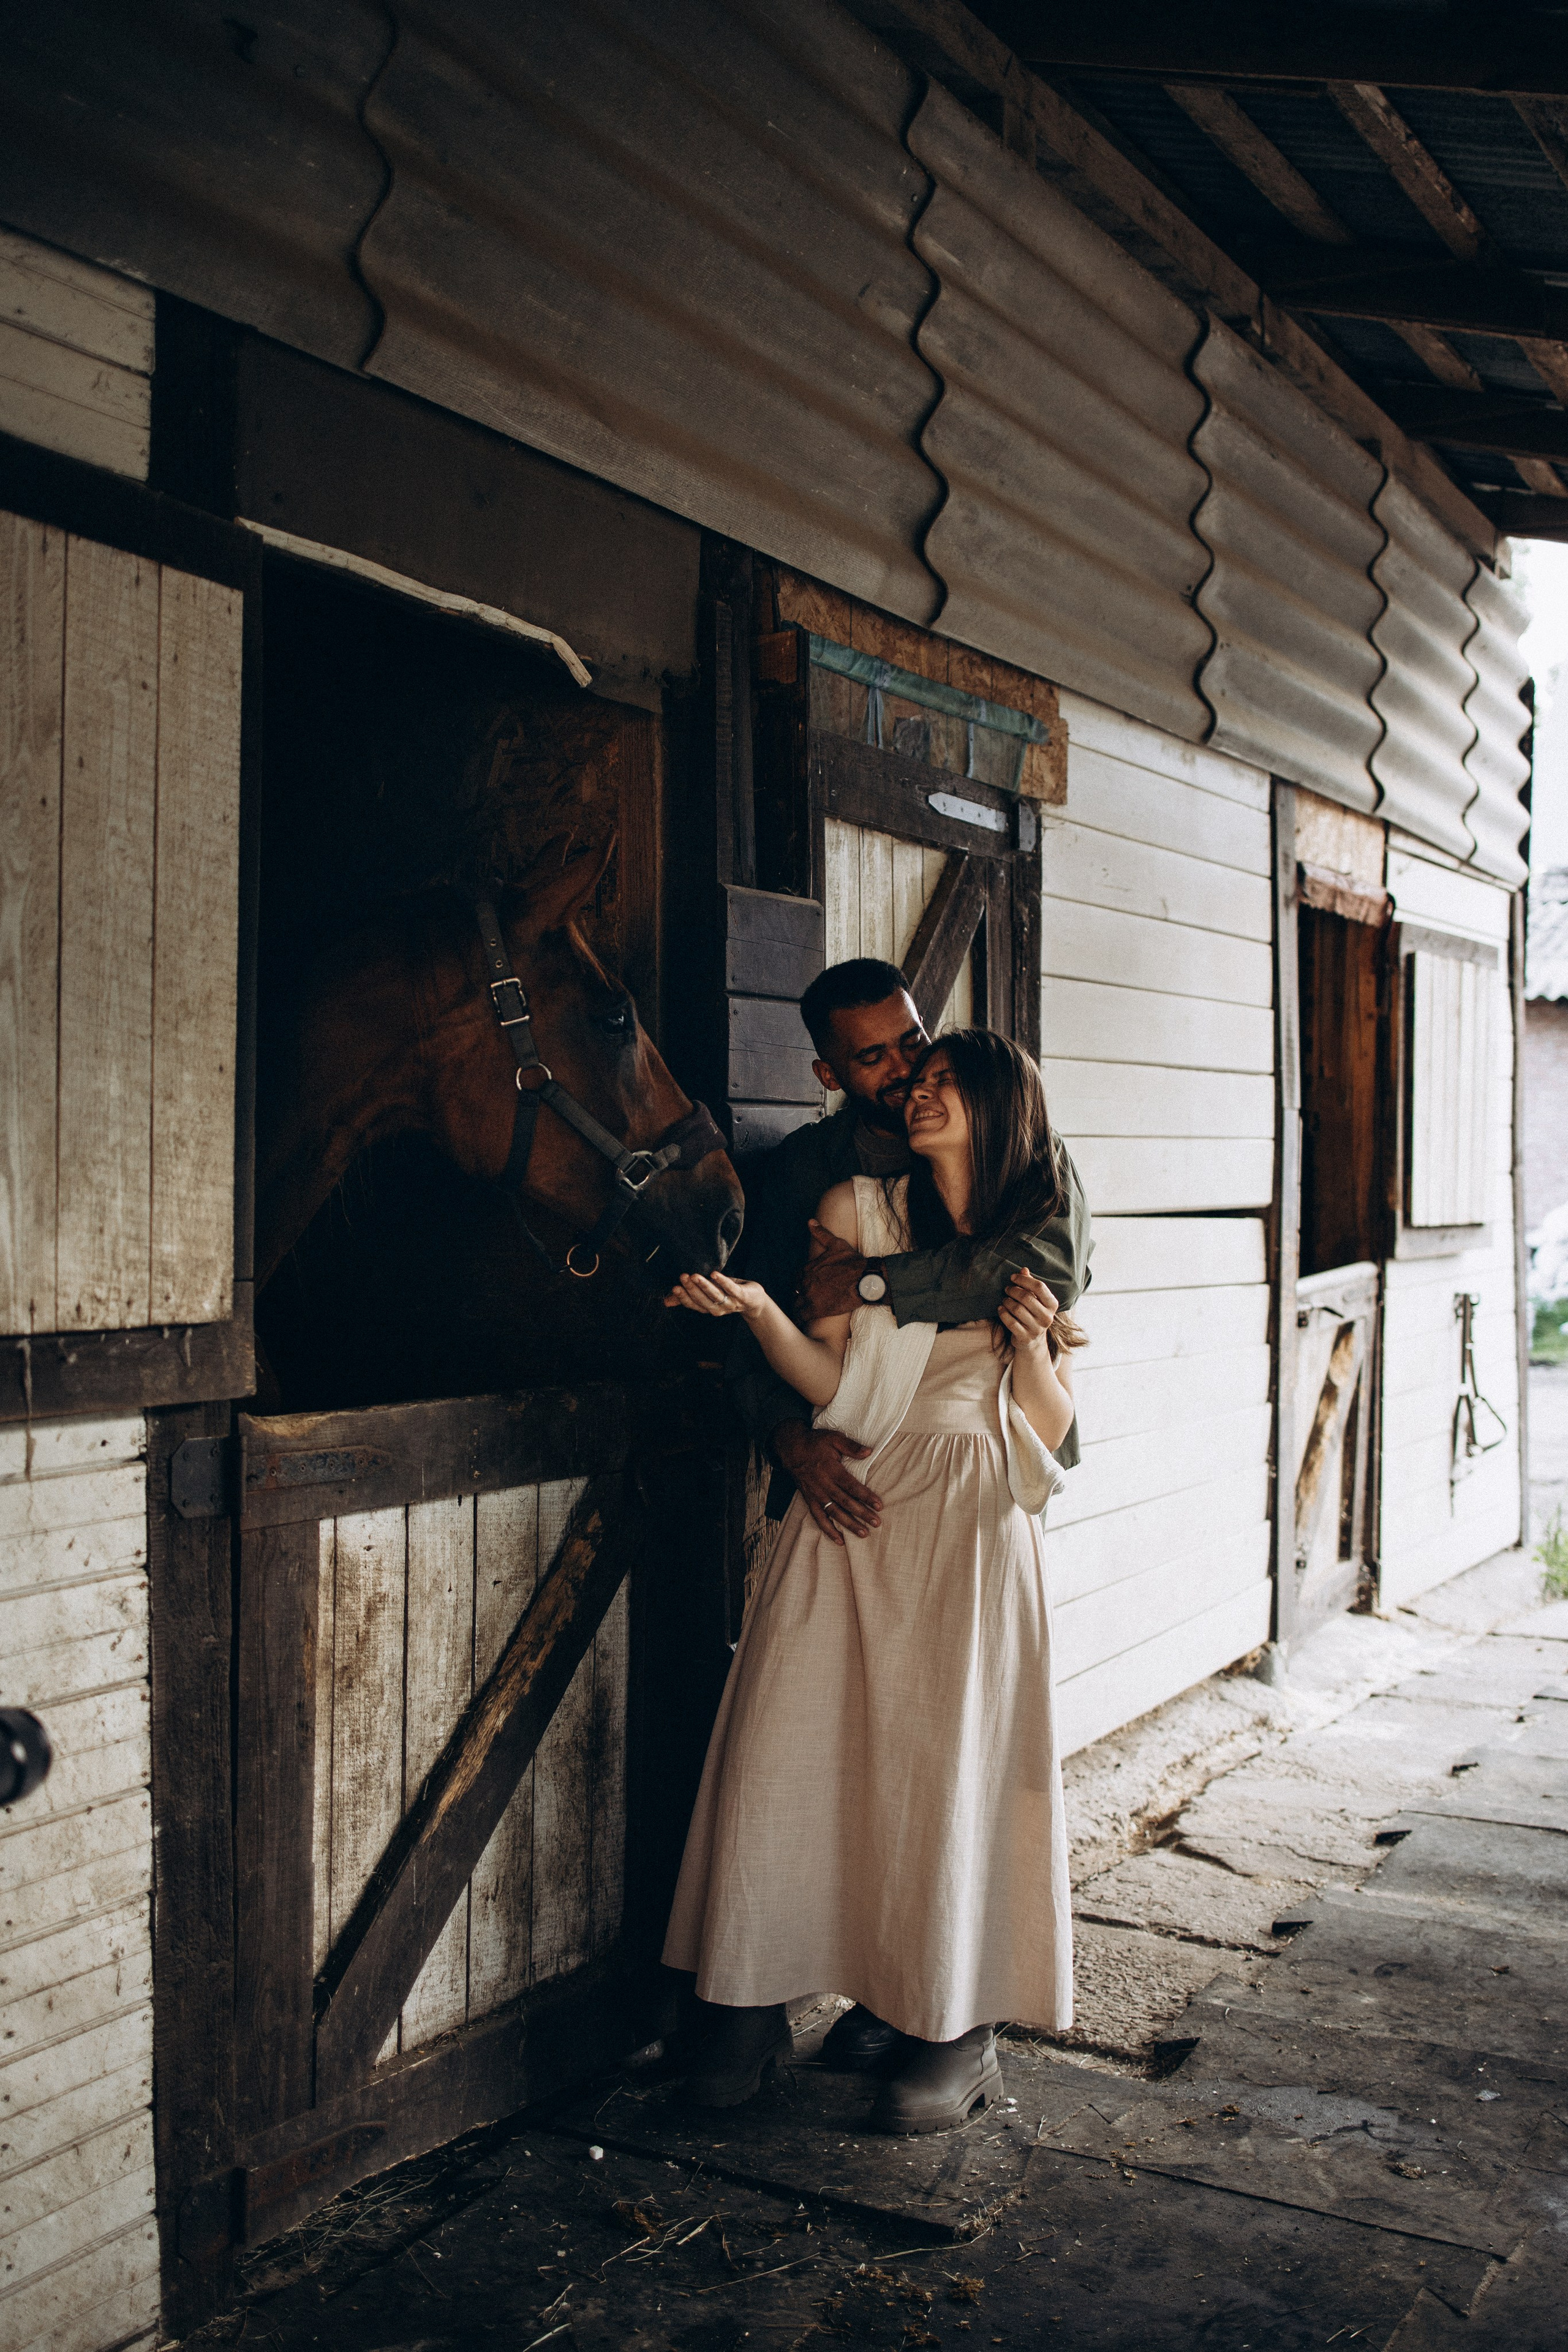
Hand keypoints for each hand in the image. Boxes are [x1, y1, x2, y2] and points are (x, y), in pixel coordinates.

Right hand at [666, 1270, 768, 1320]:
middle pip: (702, 1300)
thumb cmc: (727, 1294)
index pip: (693, 1304)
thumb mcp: (707, 1294)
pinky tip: (715, 1274)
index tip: (674, 1287)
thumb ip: (688, 1297)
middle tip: (682, 1276)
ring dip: (704, 1286)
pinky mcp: (742, 1295)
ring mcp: (730, 1303)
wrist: (754, 1301)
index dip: (683, 1297)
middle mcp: (718, 1308)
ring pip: (715, 1295)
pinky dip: (723, 1282)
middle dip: (691, 1289)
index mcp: (707, 1307)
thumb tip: (666, 1301)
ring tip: (695, 1275)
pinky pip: (731, 1289)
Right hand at [773, 1420, 881, 1544]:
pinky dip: (828, 1530)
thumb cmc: (815, 1443)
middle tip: (876, 1523)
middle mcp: (823, 1484)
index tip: (879, 1505)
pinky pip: (819, 1518)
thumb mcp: (833, 1438)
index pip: (851, 1486)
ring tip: (863, 1533)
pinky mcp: (810, 1500)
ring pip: (834, 1513)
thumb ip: (851, 1446)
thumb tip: (869, 1451)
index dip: (865, 1496)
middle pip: (845, 1502)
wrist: (791, 1449)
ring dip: (848, 1524)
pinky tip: (840, 1540)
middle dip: (861, 1513)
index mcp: (831, 1469)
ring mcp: (816, 1494)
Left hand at [795, 1222, 866, 1319]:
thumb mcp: (836, 1244)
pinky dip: (800, 1318)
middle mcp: (806, 1282)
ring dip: (798, 1306)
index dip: (802, 1281)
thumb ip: (821, 1234)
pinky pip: (801, 1316)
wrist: (865, 1280)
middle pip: (796, 1290)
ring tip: (803, 1310)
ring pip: (796, 1303)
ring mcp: (810, 1296)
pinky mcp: (816, 1310)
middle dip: (800, 1293)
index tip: (807, 1285)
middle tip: (806, 1298)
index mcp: (809, 1268)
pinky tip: (802, 1320)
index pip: (798, 1276)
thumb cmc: (853, 1262)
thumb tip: (810, 1222)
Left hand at [998, 1269, 1057, 1355]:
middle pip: (1027, 1297)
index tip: (1013, 1277)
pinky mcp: (1025, 1337)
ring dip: (1007, 1302)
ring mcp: (1037, 1329)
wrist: (1033, 1341)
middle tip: (1007, 1289)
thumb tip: (1024, 1269)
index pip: (1039, 1287)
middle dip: (1013, 1290)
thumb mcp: (1035, 1299)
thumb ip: (1030, 1284)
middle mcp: (1047, 1317)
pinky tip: (1001, 1309)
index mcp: (1052, 1304)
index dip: (1024, 1280)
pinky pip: (1011, 1322)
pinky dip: (1003, 1313)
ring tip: (1005, 1300)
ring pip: (1017, 1309)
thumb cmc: (1033, 1313)